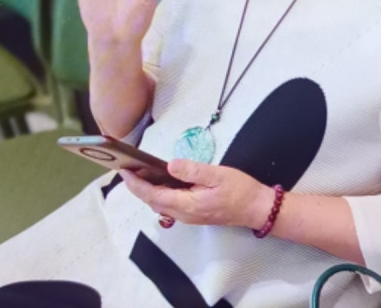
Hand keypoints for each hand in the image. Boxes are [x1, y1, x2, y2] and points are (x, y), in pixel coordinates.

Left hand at [120, 159, 273, 228]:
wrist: (256, 208)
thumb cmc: (239, 190)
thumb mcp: (217, 175)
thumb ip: (192, 170)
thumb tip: (169, 165)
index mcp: (187, 205)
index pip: (153, 195)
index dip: (136, 184)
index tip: (124, 171)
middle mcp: (184, 214)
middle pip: (153, 201)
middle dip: (137, 186)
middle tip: (128, 167)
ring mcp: (188, 216)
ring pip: (160, 204)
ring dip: (147, 190)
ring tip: (140, 171)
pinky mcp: (194, 213)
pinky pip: (170, 204)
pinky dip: (159, 192)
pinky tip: (161, 180)